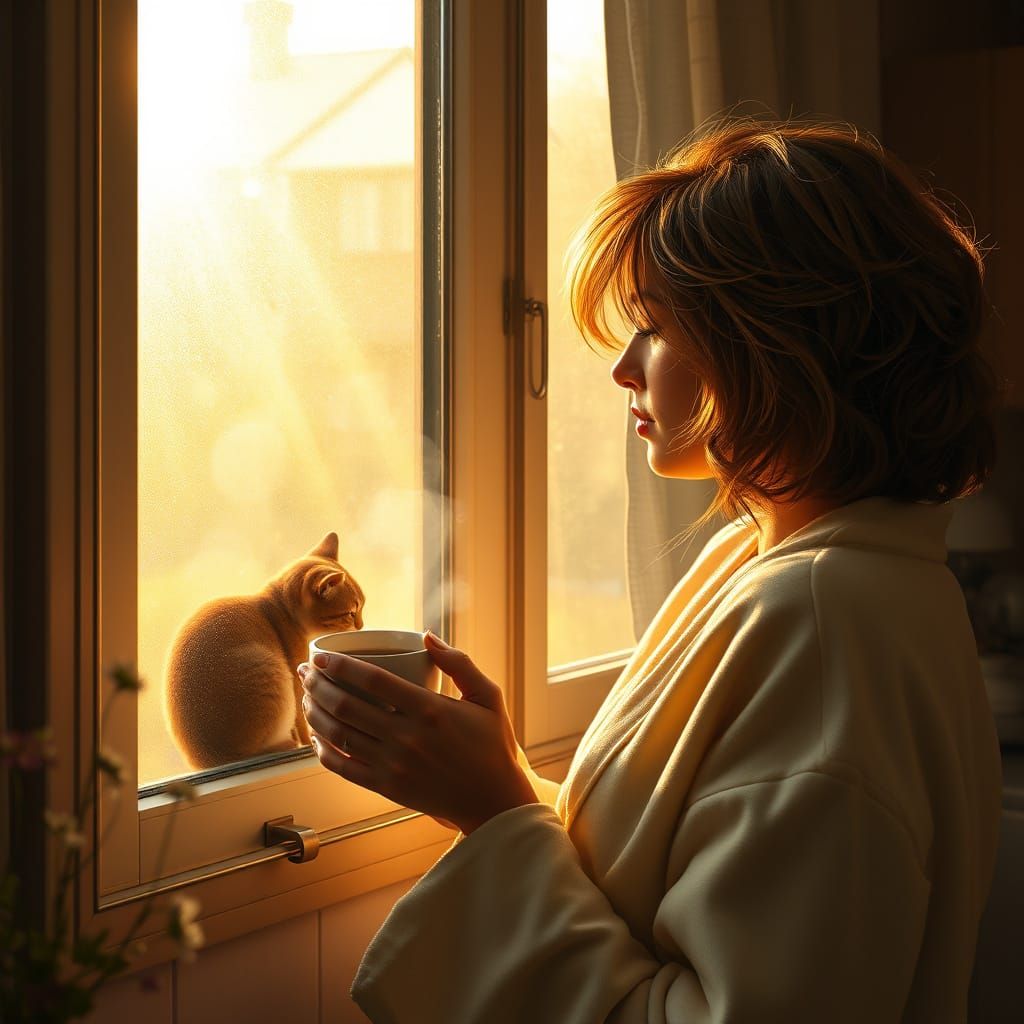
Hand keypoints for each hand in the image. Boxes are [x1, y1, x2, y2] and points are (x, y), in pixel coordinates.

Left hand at [297, 632, 538, 834]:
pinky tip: (316, 737)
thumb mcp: (488, 696)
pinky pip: (343, 768)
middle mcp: (407, 737)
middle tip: (305, 671)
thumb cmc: (492, 744)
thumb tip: (427, 636)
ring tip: (306, 697)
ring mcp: (393, 765)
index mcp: (430, 710)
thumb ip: (460, 663)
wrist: (493, 800)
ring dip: (315, 713)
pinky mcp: (387, 788)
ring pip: (339, 735)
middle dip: (317, 684)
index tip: (322, 655)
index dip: (340, 665)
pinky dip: (323, 751)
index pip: (373, 680)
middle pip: (346, 705)